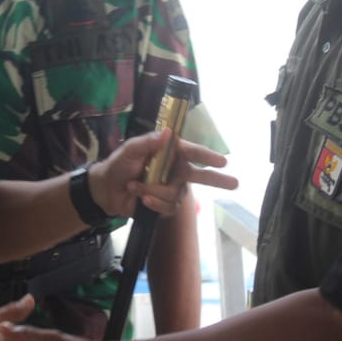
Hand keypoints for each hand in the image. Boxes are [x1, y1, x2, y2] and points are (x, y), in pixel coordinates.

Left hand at [91, 129, 238, 218]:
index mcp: (170, 153)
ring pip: (176, 194)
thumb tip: (167, 133)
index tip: (223, 161)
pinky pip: (169, 207)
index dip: (208, 156)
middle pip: (201, 176)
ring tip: (135, 186)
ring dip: (155, 190)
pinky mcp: (164, 205)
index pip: (193, 152)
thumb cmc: (119, 164)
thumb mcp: (130, 150)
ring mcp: (171, 188)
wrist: (106, 189)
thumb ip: (147, 142)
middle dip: (218, 179)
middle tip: (235, 183)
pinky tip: (143, 200)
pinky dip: (155, 203)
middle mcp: (175, 170)